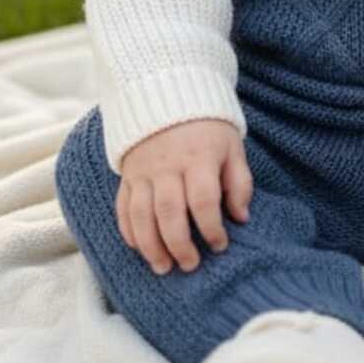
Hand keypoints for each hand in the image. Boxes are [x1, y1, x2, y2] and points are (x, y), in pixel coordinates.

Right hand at [117, 118, 252, 274]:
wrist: (168, 95)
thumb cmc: (207, 128)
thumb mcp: (232, 147)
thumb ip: (239, 183)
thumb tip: (241, 218)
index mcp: (199, 158)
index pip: (203, 199)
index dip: (211, 228)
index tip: (220, 245)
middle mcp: (168, 166)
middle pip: (168, 211)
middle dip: (178, 245)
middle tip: (190, 266)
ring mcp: (143, 171)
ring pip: (141, 214)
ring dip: (151, 246)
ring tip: (163, 267)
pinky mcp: (128, 175)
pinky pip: (123, 207)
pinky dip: (129, 232)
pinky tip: (140, 248)